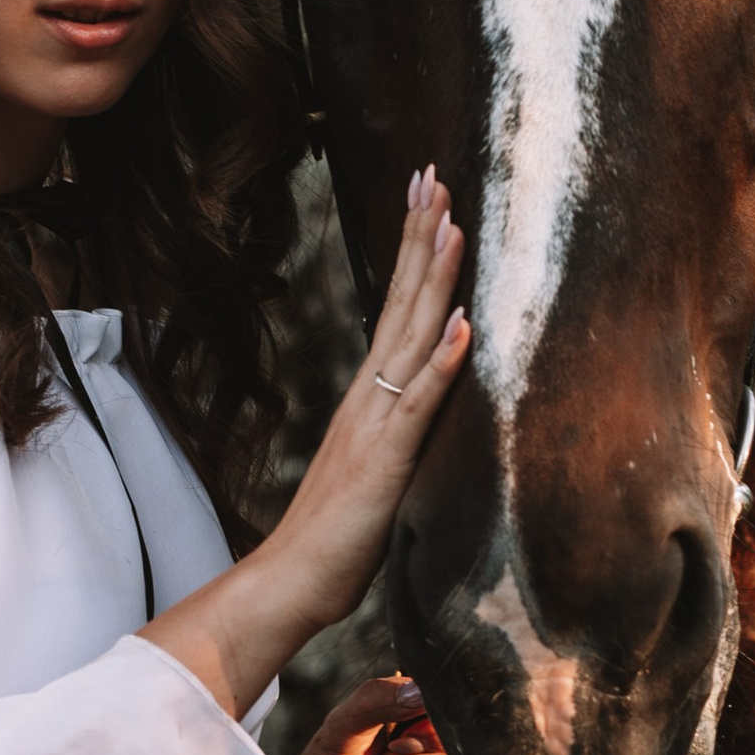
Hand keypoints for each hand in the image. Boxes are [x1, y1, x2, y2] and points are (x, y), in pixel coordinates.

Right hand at [135, 168, 471, 719]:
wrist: (292, 580)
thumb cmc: (335, 537)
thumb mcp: (378, 470)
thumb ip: (398, 431)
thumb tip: (420, 403)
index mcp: (369, 396)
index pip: (396, 307)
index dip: (413, 252)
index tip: (428, 198)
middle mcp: (369, 396)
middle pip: (399, 301)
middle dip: (419, 236)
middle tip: (432, 175)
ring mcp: (376, 423)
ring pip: (410, 336)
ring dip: (434, 279)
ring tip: (451, 223)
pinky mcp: (387, 459)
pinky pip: (419, 404)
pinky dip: (441, 363)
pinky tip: (462, 326)